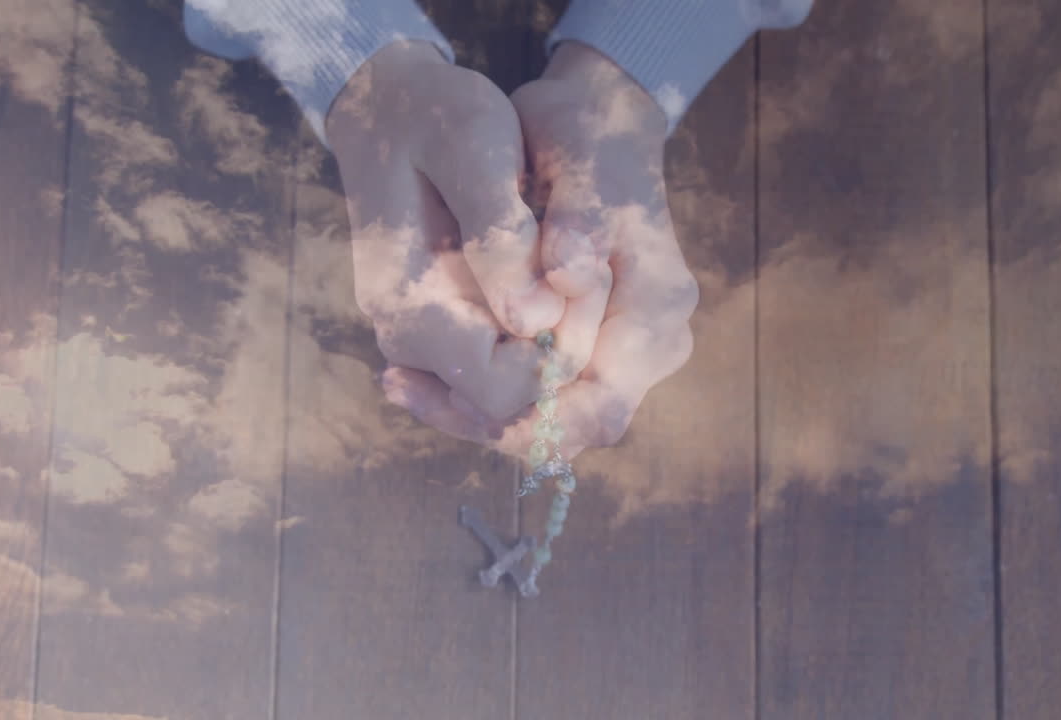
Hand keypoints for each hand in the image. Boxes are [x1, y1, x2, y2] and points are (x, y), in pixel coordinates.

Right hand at [327, 40, 588, 425]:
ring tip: (575, 290)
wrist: (385, 102)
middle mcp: (410, 342)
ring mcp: (422, 343)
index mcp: (412, 306)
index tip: (581, 280)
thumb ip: (499, 235)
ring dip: (555, 367)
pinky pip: (496, 382)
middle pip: (506, 415)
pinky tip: (560, 304)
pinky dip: (536, 356)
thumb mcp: (472, 143)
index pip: (504, 392)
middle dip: (564, 366)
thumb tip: (536, 321)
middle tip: (583, 281)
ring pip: (504, 410)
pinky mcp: (441, 332)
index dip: (559, 355)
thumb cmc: (433, 113)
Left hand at [387, 41, 699, 459]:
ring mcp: (627, 349)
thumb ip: (577, 224)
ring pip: (556, 415)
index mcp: (655, 309)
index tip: (458, 401)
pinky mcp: (597, 343)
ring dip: (484, 408)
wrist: (602, 122)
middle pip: (574, 426)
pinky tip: (430, 367)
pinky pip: (546, 389)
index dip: (531, 424)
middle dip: (494, 420)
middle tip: (408, 390)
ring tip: (405, 381)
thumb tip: (562, 282)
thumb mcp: (579, 162)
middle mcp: (652, 344)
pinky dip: (491, 384)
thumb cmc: (589, 137)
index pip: (599, 408)